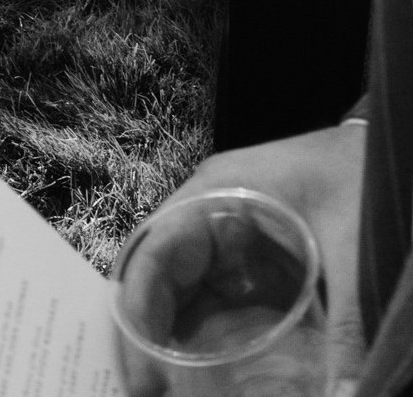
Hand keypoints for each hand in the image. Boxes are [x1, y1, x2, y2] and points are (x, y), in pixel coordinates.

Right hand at [118, 125, 365, 396]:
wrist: (385, 152)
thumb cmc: (358, 180)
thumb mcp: (352, 247)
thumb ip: (349, 326)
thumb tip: (343, 396)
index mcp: (219, 194)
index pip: (157, 249)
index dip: (140, 307)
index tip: (142, 367)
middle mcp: (210, 216)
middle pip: (158, 275)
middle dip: (146, 333)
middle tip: (145, 388)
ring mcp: (229, 241)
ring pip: (180, 293)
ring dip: (169, 340)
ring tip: (161, 387)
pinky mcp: (251, 264)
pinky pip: (212, 303)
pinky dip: (200, 340)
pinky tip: (200, 376)